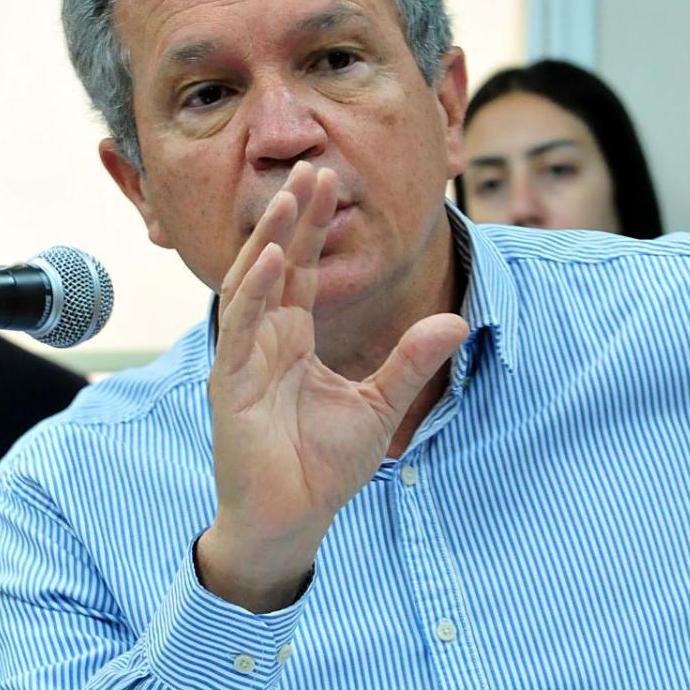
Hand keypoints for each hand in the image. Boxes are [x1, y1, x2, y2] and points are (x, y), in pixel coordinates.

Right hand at [200, 161, 466, 611]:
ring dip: (271, 238)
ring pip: (253, 283)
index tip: (328, 180)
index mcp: (293, 340)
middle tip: (312, 166)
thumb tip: (457, 320)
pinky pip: (240, 328)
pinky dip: (255, 291)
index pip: (303, 270)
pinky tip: (272, 258)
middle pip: (277, 263)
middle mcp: (264, 340)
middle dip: (293, 216)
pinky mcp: (231, 384)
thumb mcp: (381, 404)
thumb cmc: (322, 468)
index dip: (314, 225)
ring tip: (290, 196)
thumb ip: (412, 359)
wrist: (291, 522)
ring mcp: (244, 359)